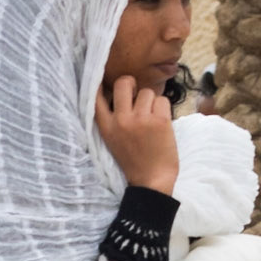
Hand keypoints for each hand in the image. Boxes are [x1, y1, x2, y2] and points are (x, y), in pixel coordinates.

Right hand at [95, 77, 178, 195]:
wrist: (151, 181)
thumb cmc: (134, 162)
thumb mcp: (113, 141)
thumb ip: (113, 119)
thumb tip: (123, 93)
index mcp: (106, 127)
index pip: (96, 96)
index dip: (100, 83)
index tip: (104, 79)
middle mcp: (121, 120)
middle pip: (123, 82)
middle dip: (132, 84)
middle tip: (137, 95)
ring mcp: (140, 119)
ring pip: (147, 92)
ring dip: (152, 102)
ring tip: (152, 120)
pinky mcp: (159, 121)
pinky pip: (163, 100)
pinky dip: (164, 110)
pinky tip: (161, 124)